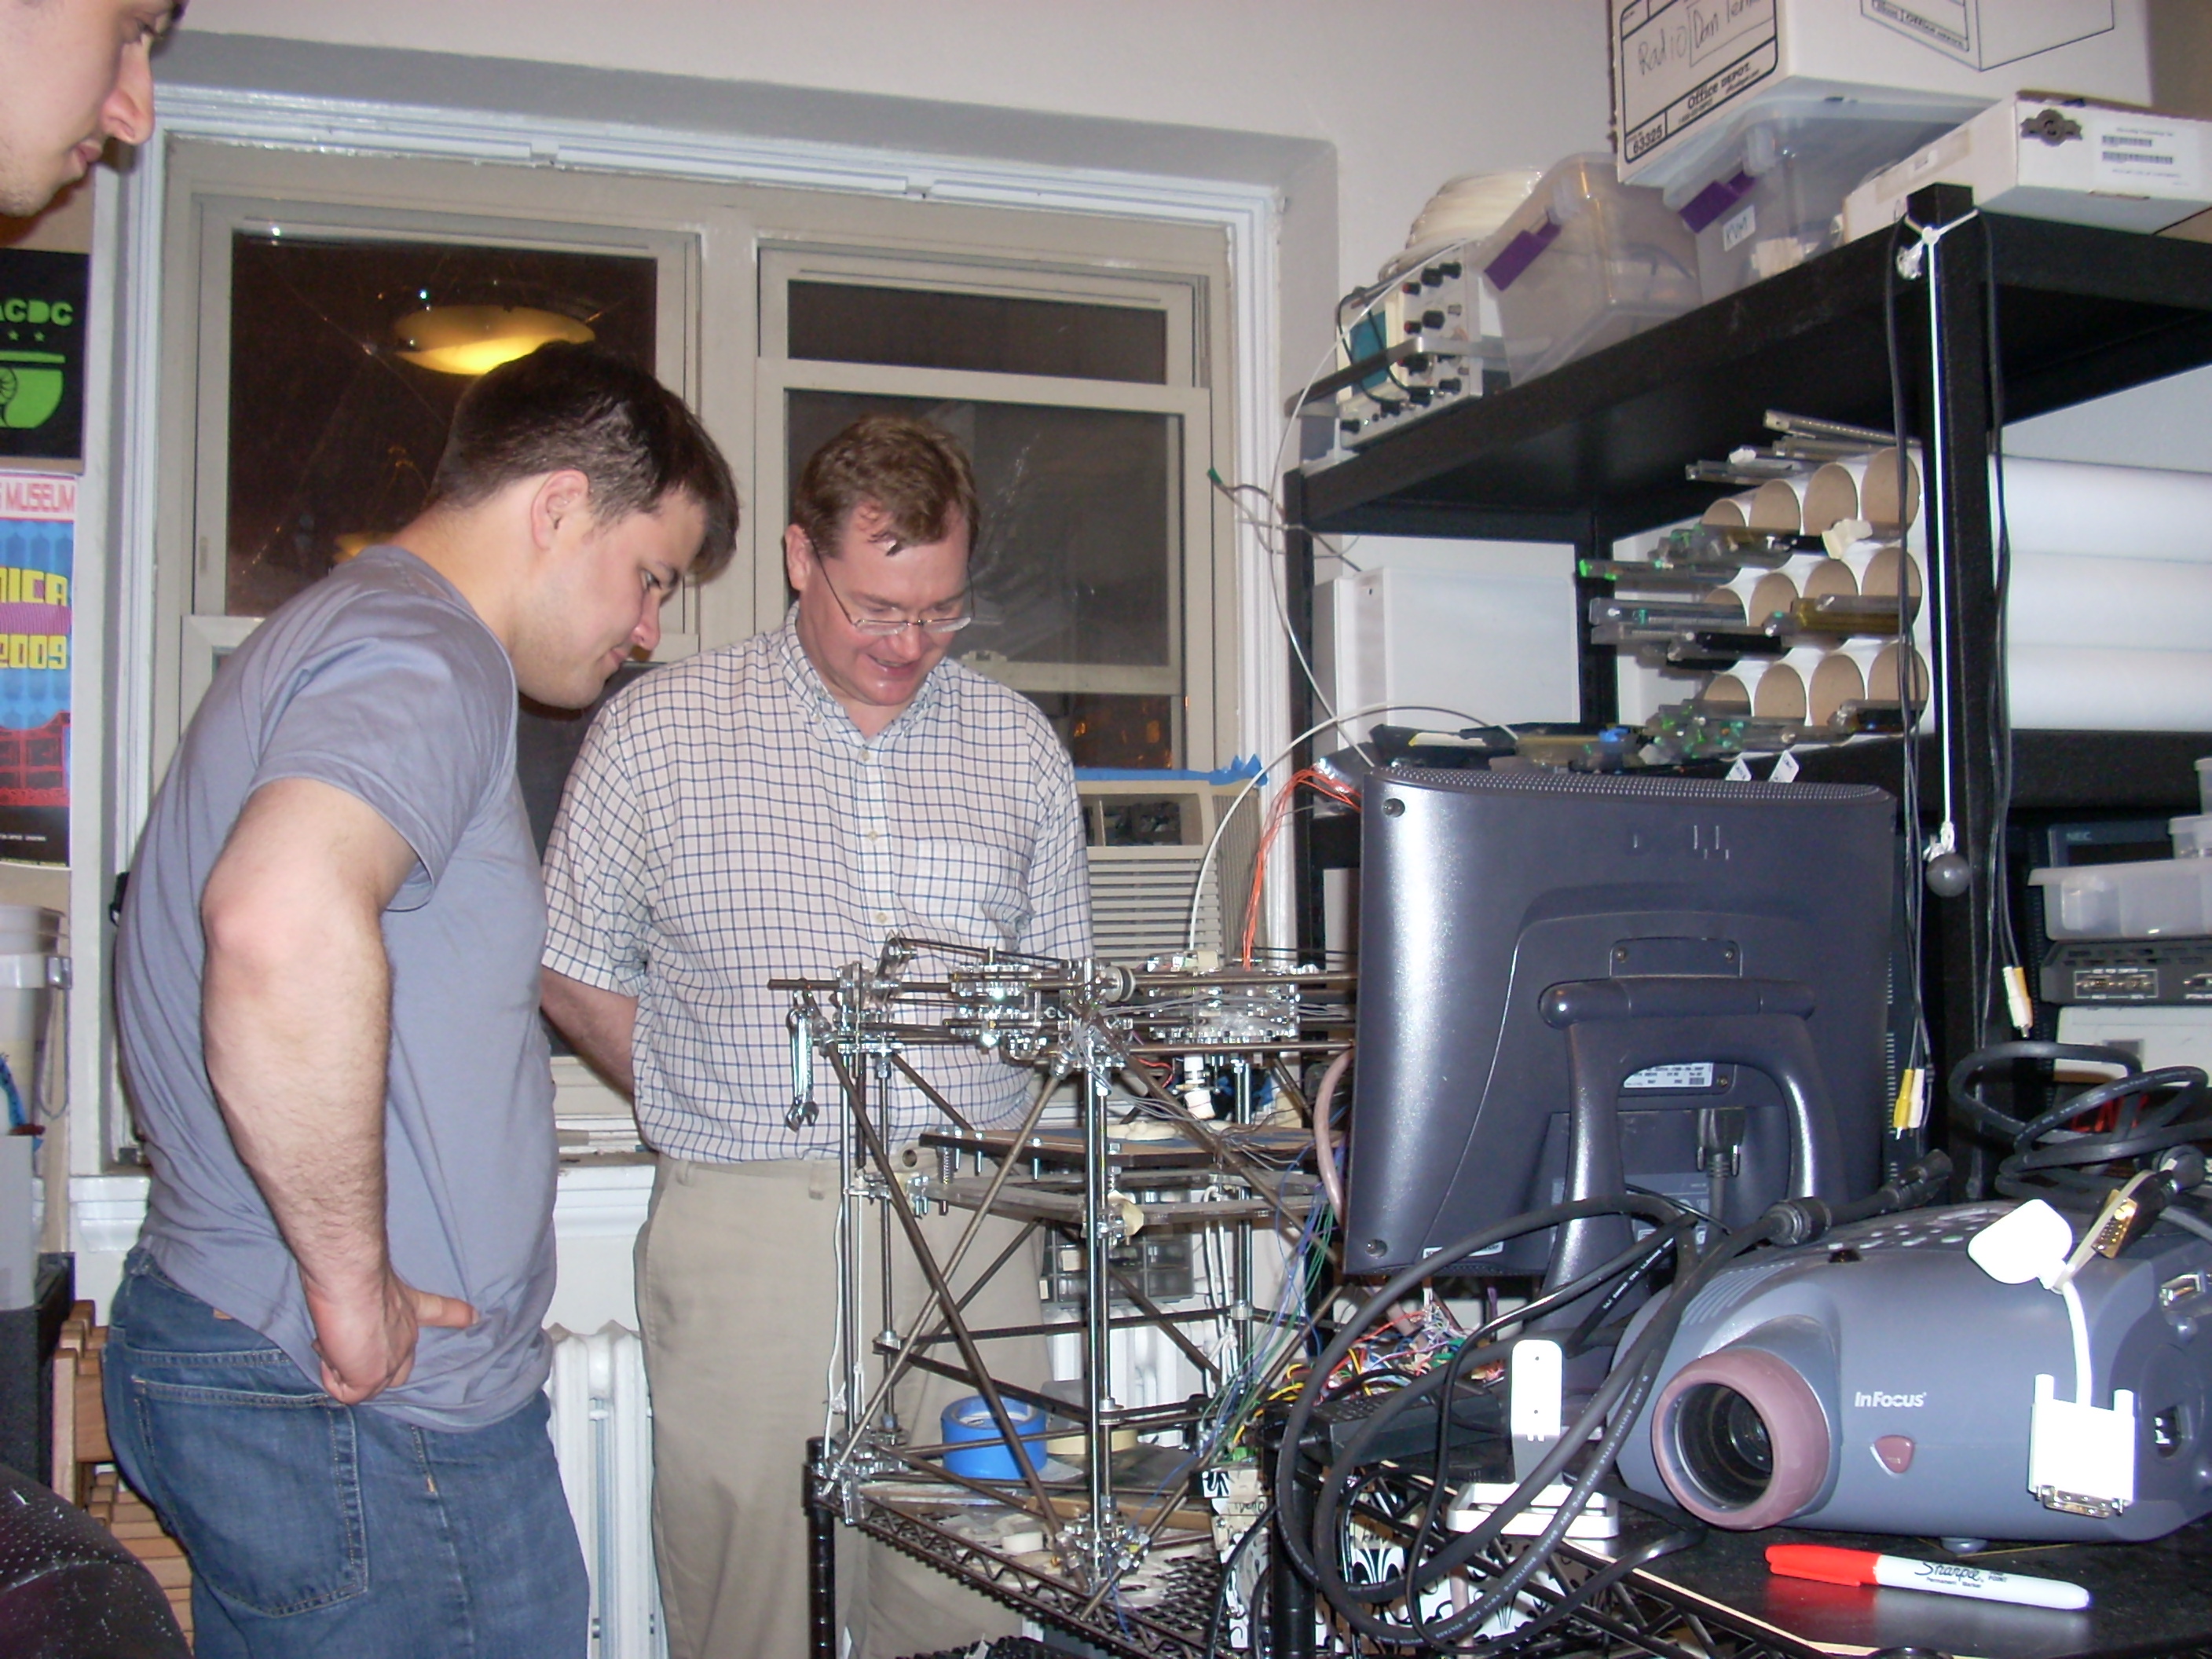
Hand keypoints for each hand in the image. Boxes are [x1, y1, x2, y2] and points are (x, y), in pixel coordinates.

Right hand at [305, 1271, 475, 1404]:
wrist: (350, 1278)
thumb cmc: (354, 1274)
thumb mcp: (368, 1288)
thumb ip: (368, 1307)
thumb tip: (349, 1326)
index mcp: (408, 1307)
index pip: (439, 1312)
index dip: (456, 1315)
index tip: (473, 1317)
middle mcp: (406, 1335)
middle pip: (400, 1370)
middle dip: (371, 1367)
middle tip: (347, 1342)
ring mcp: (391, 1361)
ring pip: (365, 1384)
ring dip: (342, 1367)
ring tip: (335, 1340)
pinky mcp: (369, 1378)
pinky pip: (346, 1393)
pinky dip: (331, 1376)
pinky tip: (331, 1353)